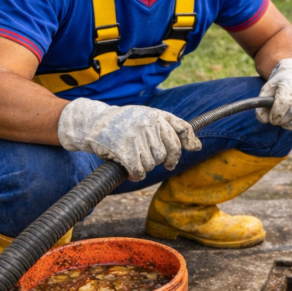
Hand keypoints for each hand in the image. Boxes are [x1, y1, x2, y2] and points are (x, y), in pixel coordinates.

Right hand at [57, 98, 200, 180]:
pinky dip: (136, 174)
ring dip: (145, 166)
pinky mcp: (126, 152)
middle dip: (166, 160)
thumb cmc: (124, 122)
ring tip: (134, 157)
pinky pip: (140, 171)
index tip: (184, 153)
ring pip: (153, 163)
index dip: (185, 144)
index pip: (182, 129)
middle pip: (169, 151)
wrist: (94, 123)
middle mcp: (149, 125)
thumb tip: (197, 147)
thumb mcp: (147, 116)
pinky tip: (130, 170)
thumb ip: (171, 127)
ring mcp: (137, 138)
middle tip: (158, 161)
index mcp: (156, 115)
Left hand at [256, 58, 291, 131]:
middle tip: (276, 121)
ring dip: (290, 125)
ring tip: (284, 122)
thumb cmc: (279, 84)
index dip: (276, 114)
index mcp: (287, 86)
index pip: (283, 103)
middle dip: (282, 121)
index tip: (271, 118)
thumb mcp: (267, 89)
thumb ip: (261, 104)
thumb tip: (263, 120)